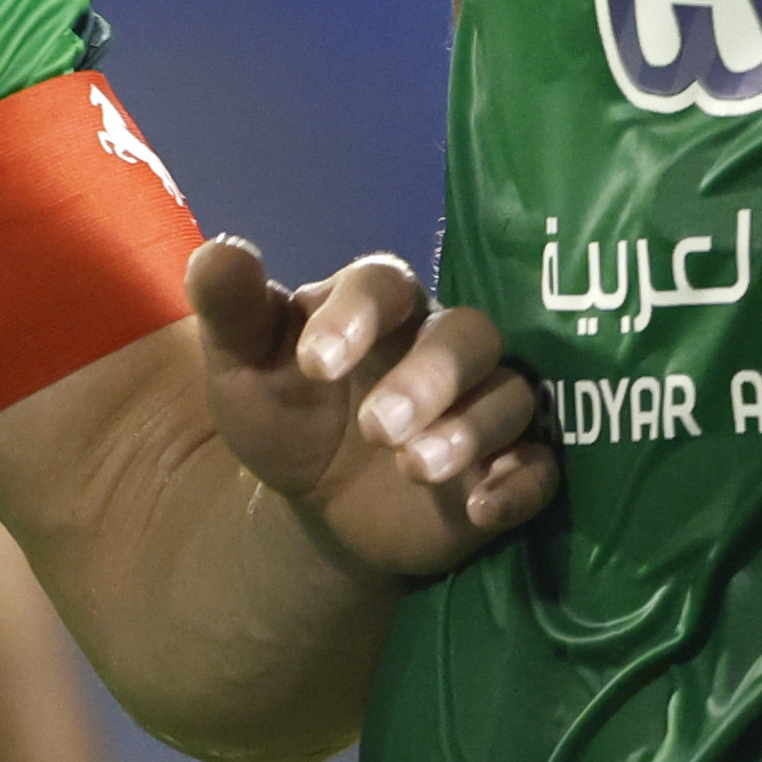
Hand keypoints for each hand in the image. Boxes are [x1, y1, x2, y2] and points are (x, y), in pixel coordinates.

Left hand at [191, 238, 556, 580]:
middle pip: (467, 333)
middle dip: (428, 378)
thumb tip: (219, 252)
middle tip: (376, 428)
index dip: (357, 314)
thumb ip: (231, 309)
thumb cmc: (284, 414)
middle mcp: (439, 346)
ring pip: (511, 394)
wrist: (316, 504)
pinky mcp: (508, 466)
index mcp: (378, 308)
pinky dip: (521, 483)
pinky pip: (542, 465)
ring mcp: (481, 405)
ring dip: (470, 430)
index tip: (315, 363)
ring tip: (414, 468)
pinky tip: (481, 508)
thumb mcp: (242, 366)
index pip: (386, 283)